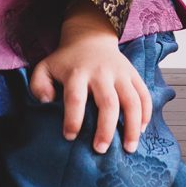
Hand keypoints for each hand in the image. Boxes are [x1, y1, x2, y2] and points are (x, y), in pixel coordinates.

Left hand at [29, 10, 151, 153]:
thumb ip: (39, 85)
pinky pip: (144, 95)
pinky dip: (146, 114)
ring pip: (132, 100)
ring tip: (129, 148)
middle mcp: (101, 72)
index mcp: (77, 73)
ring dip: (133, 126)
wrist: (89, 37)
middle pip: (108, 102)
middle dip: (105, 129)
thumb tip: (47, 103)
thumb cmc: (66, 61)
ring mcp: (120, 73)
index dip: (73, 119)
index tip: (70, 137)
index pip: (75, 97)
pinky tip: (142, 131)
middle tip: (100, 149)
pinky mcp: (133, 74)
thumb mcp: (45, 67)